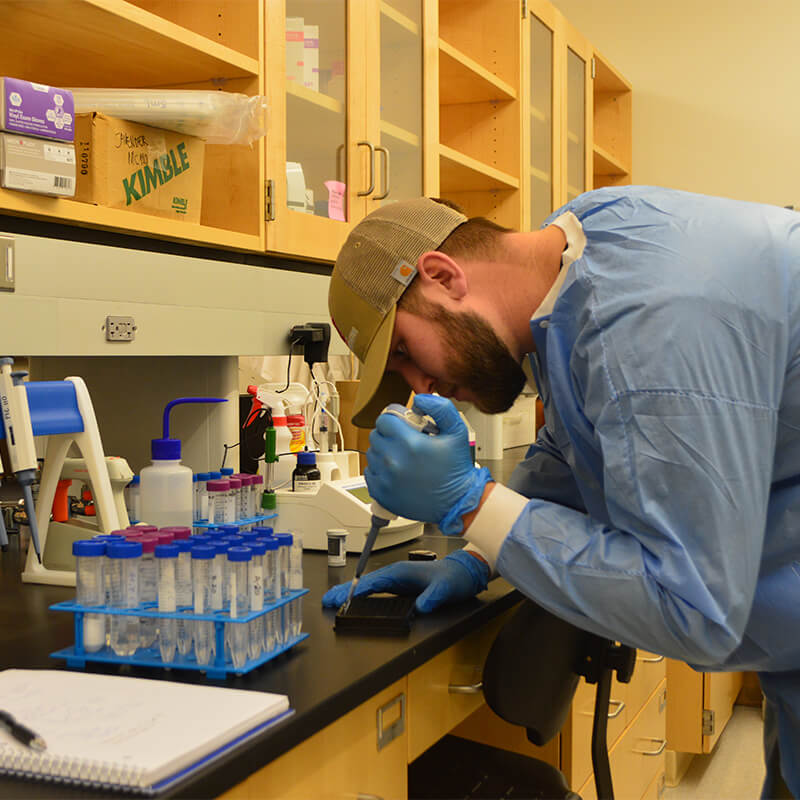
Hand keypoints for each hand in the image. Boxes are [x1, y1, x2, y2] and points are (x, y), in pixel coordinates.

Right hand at [321, 550, 489, 613]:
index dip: (354, 591)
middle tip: (327, 601)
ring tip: (335, 602)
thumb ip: (432, 598)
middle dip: (345, 591)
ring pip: (369, 586)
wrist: (463, 572)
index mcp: (401, 572)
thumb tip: (420, 608)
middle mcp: (396, 574)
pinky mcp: (400, 586)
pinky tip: (356, 601)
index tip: (340, 599)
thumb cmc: (453, 577)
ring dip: (351, 593)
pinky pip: (377, 590)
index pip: (372, 582)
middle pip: (365, 583)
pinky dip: (363, 594)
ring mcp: (397, 580)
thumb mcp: (444, 589)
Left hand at [364, 394, 492, 533]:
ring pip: (372, 453)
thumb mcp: (457, 431)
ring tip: (403, 458)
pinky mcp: (381, 493)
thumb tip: (420, 400)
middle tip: (406, 442)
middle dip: (389, 435)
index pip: (384, 420)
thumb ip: (440, 408)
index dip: (395, 420)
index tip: (403, 426)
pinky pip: (369, 473)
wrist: (457, 502)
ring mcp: (385, 479)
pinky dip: (379, 470)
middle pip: (376, 435)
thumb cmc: (456, 469)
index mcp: (409, 443)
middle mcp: (393, 461)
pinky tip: (396, 472)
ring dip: (384, 452)